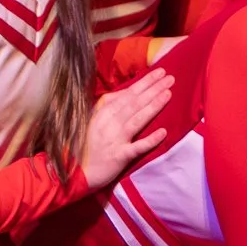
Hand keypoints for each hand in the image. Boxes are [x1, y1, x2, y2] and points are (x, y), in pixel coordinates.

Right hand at [80, 68, 172, 191]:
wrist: (75, 173)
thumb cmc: (85, 145)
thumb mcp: (92, 120)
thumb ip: (107, 105)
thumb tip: (124, 93)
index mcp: (103, 113)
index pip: (128, 94)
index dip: (144, 83)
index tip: (159, 73)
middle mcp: (109, 124)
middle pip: (135, 103)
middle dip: (153, 89)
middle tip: (171, 78)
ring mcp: (115, 140)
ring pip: (137, 120)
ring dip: (154, 106)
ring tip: (168, 94)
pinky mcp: (119, 157)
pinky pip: (136, 147)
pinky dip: (150, 140)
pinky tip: (163, 132)